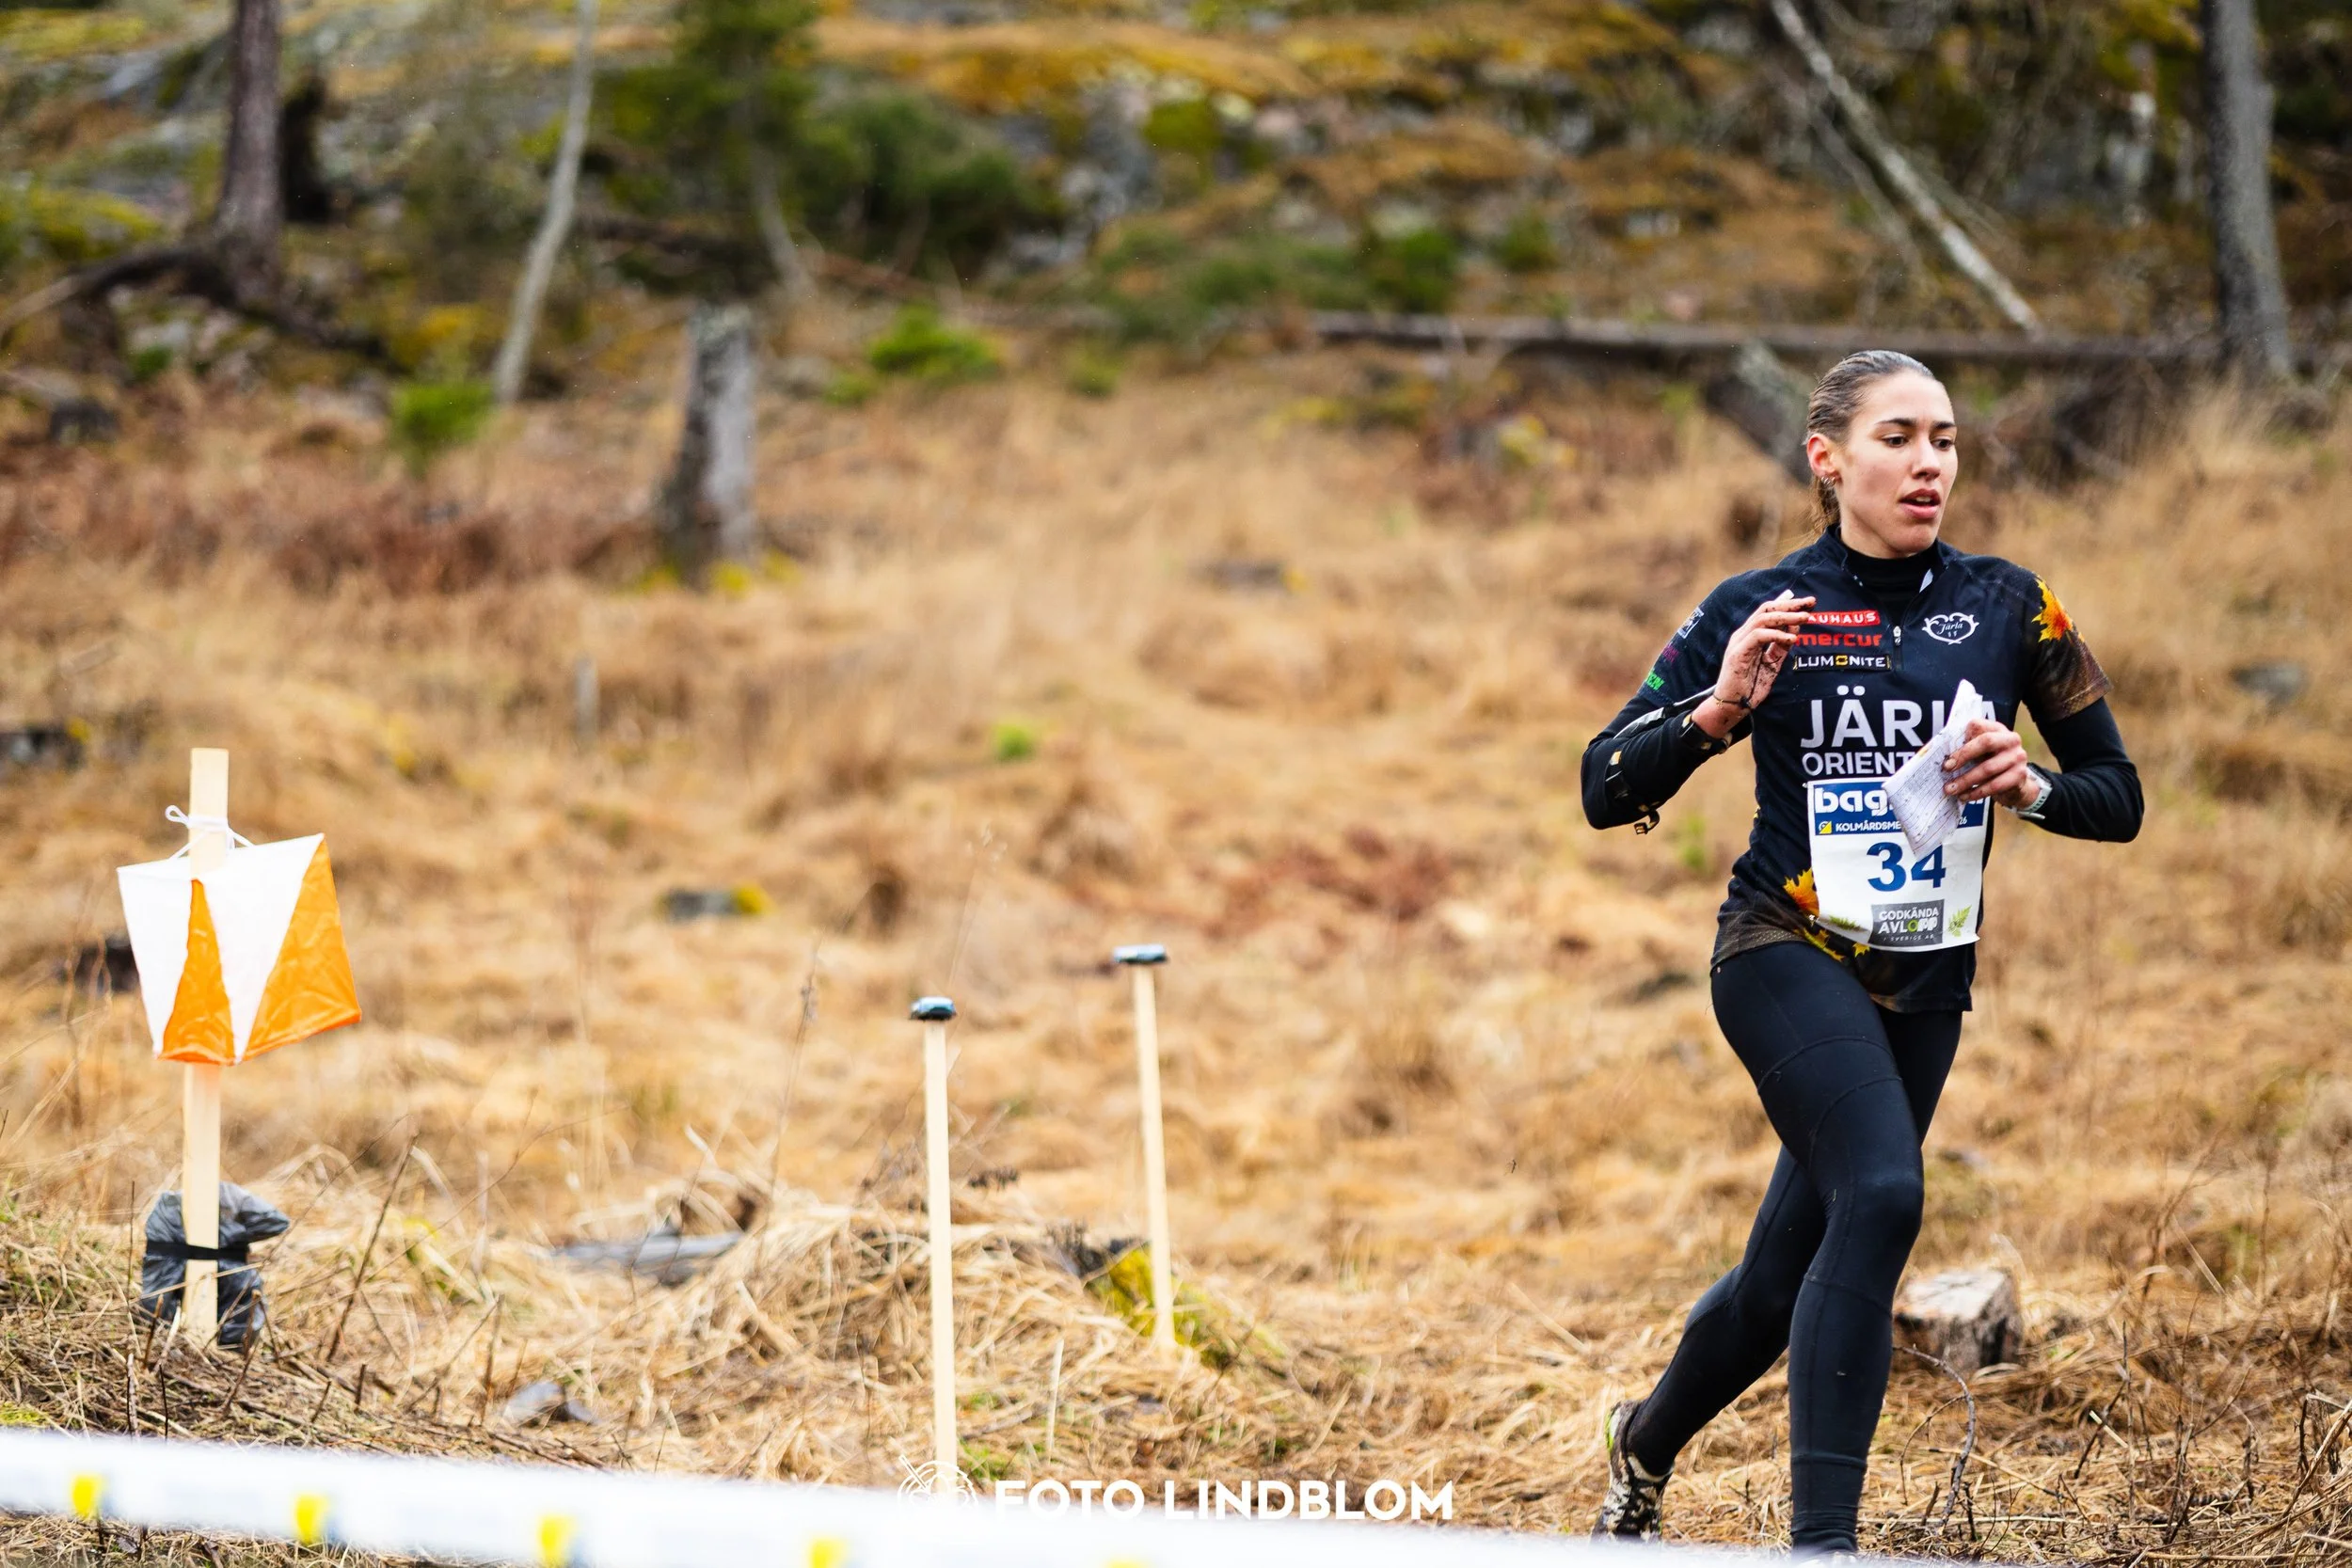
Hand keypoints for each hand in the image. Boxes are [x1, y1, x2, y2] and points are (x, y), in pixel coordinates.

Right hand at [1694, 593, 1814, 738]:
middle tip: (1811, 603)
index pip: (1769, 611)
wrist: (1731, 706)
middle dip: (1790, 604)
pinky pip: (1758, 636)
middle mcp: (1743, 635)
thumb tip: (1795, 627)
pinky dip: (1776, 635)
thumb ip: (1781, 646)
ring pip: (1763, 619)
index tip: (1809, 603)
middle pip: (1767, 610)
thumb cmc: (1749, 687)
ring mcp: (1739, 643)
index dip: (1788, 604)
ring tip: (1805, 617)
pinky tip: (1791, 638)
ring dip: (1786, 616)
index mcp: (1750, 635)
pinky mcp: (1737, 654)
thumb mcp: (1771, 663)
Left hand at [1943, 717, 2034, 806]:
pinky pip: (1994, 785)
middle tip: (1946, 769)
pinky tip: (1964, 796)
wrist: (2014, 783)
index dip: (1961, 738)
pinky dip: (1976, 792)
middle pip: (1986, 742)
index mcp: (1997, 729)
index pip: (1978, 725)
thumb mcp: (1979, 752)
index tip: (1947, 754)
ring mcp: (2018, 757)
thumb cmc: (1990, 762)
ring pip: (1988, 768)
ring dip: (1966, 780)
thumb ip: (1965, 748)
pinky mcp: (2020, 775)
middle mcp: (2011, 740)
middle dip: (1963, 756)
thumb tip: (1943, 758)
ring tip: (1950, 789)